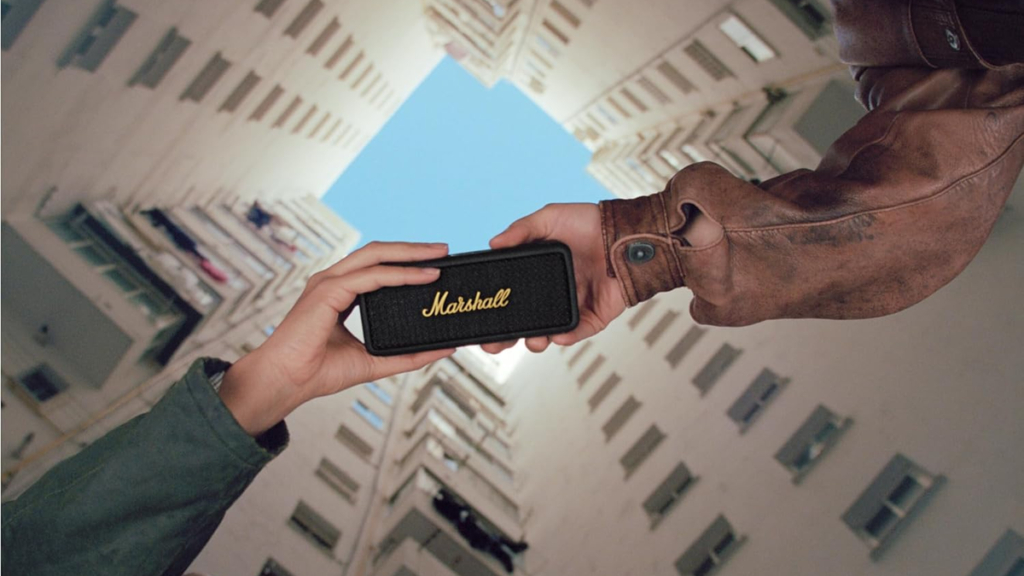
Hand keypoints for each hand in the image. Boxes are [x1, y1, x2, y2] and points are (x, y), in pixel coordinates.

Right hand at [220, 242, 454, 434]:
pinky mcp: (327, 291)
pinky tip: (421, 276)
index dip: (405, 261)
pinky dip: (399, 274)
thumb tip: (443, 349)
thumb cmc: (319, 372)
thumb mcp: (374, 361)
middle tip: (443, 249)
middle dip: (412, 249)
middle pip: (378, 252)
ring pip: (375, 255)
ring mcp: (328, 282)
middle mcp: (333, 281)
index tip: (435, 264)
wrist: (287, 383)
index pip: (376, 266)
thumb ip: (408, 355)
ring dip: (409, 254)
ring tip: (438, 257)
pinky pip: (371, 276)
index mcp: (339, 293)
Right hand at [482, 203, 625, 354]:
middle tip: (495, 345)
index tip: (479, 316)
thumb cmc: (591, 222)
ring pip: (548, 332)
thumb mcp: (550, 218)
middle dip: (508, 337)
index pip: (511, 294)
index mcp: (538, 272)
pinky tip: (557, 336)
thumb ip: (522, 230)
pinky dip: (566, 336)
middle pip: (524, 321)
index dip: (495, 307)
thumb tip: (493, 243)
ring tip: (532, 341)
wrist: (628, 234)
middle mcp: (552, 291)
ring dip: (536, 341)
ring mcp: (572, 305)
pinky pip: (576, 331)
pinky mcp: (594, 315)